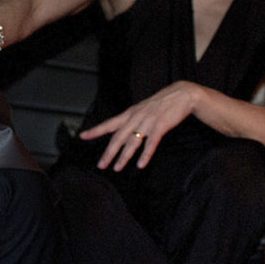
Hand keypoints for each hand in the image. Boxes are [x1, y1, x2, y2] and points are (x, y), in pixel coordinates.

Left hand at [79, 80, 201, 169]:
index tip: (82, 136)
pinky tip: (140, 164)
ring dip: (124, 156)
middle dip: (108, 152)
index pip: (109, 123)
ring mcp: (148, 121)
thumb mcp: (142, 110)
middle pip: (118, 137)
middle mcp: (135, 117)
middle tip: (101, 165)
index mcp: (129, 114)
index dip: (96, 130)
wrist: (182, 95)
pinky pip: (151, 143)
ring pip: (132, 142)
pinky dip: (145, 154)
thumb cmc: (161, 105)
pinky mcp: (161, 126)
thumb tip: (122, 133)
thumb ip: (131, 121)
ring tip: (117, 168)